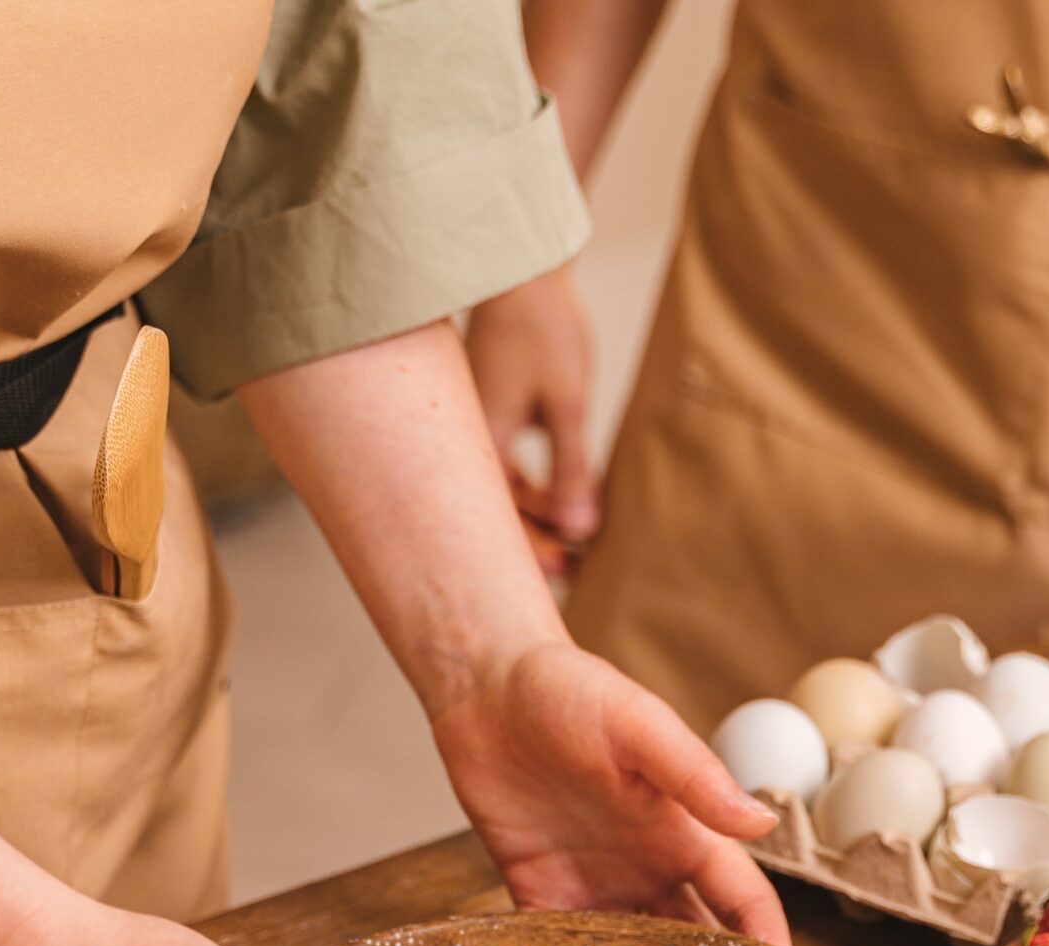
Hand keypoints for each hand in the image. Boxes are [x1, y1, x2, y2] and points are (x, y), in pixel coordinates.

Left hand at [430, 641, 791, 944]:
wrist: (483, 686)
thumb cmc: (570, 689)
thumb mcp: (639, 727)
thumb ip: (696, 776)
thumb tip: (761, 822)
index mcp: (683, 831)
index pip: (741, 900)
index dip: (767, 944)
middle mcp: (647, 866)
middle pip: (693, 942)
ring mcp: (594, 884)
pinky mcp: (538, 892)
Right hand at [466, 268, 598, 575]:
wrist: (521, 272)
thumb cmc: (542, 330)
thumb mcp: (565, 404)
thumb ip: (570, 469)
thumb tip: (580, 529)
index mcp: (481, 444)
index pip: (501, 519)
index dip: (534, 551)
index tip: (568, 570)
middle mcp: (468, 442)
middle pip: (497, 511)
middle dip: (535, 542)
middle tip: (574, 569)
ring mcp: (475, 427)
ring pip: (502, 490)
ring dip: (538, 514)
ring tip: (575, 534)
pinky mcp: (488, 413)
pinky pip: (505, 466)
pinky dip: (533, 486)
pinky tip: (561, 496)